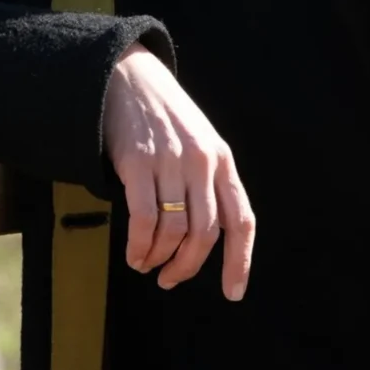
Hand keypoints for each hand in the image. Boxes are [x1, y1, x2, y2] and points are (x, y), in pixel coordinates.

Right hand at [102, 41, 254, 300]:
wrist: (128, 77)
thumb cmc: (164, 117)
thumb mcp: (199, 142)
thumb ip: (207, 182)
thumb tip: (203, 239)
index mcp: (222, 160)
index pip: (241, 219)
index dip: (240, 260)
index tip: (233, 292)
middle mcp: (202, 162)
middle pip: (205, 233)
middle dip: (188, 266)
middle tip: (170, 279)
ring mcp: (170, 162)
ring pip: (174, 231)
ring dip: (159, 258)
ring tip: (146, 265)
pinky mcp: (137, 162)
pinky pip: (143, 219)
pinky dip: (139, 245)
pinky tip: (134, 254)